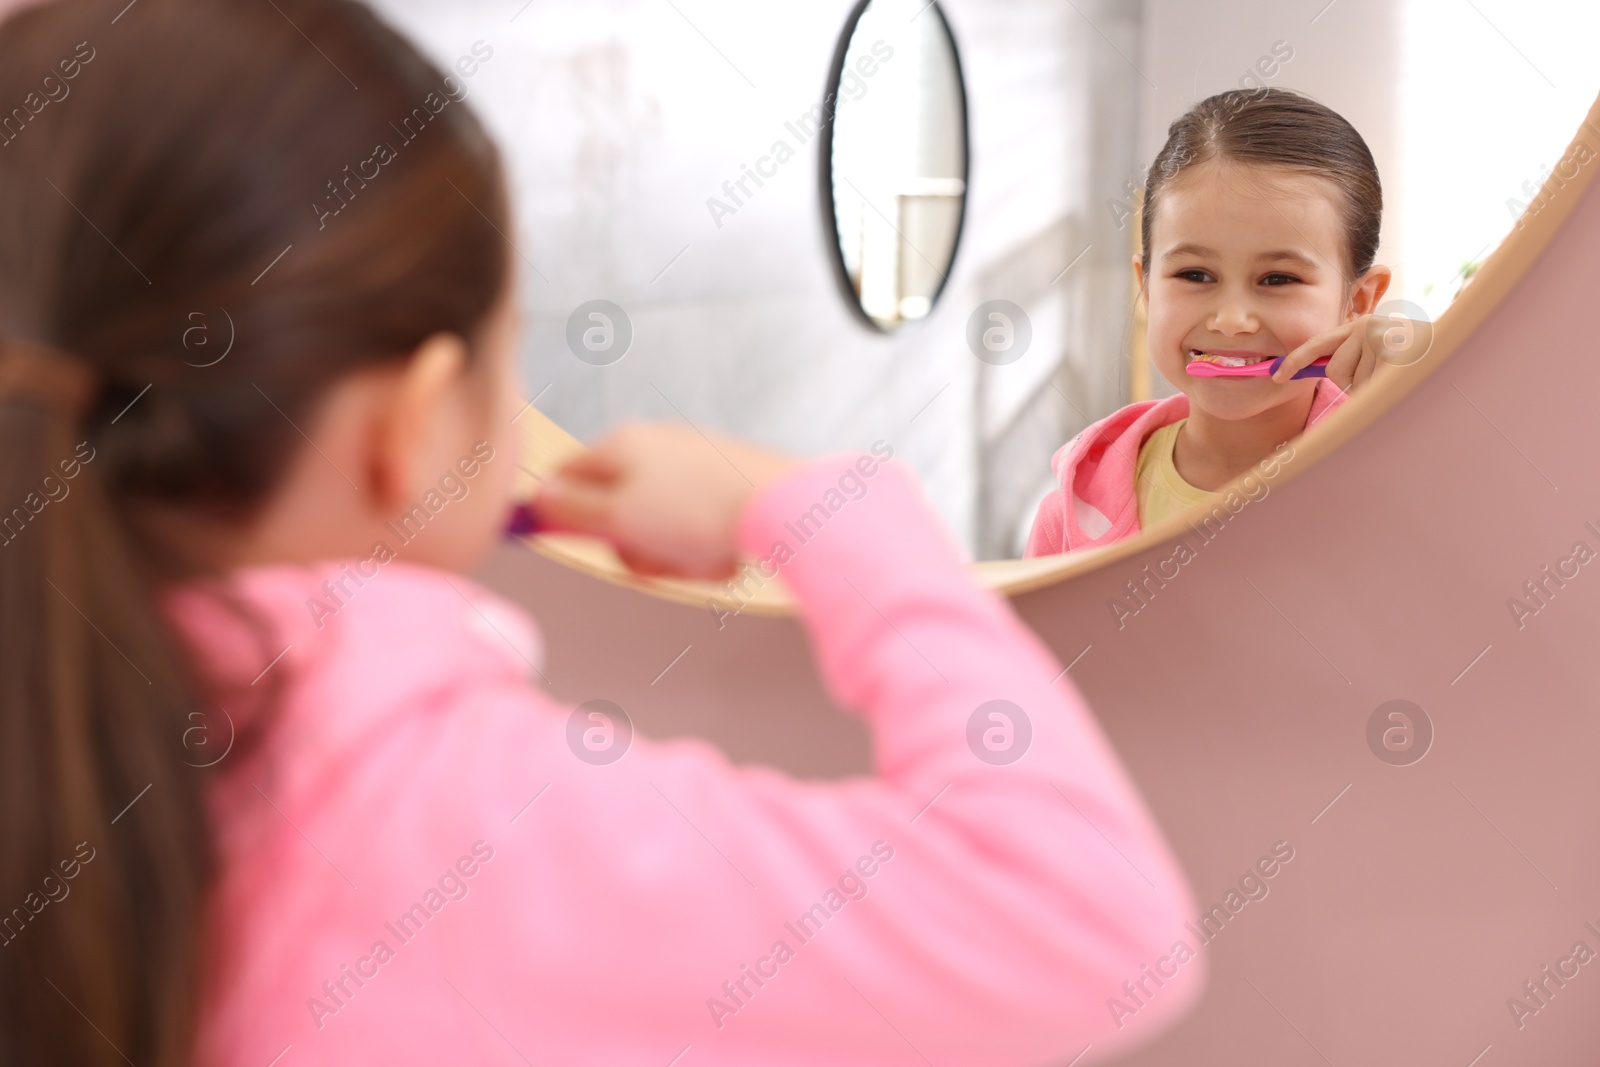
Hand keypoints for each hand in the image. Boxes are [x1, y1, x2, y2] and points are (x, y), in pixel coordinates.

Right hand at [530, 422, 794, 579]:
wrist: (783, 507)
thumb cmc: (699, 513)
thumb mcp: (620, 519)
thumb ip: (573, 510)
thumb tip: (538, 497)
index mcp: (622, 444)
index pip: (568, 475)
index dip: (561, 513)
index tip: (569, 541)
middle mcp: (656, 443)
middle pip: (616, 506)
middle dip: (632, 544)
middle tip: (654, 556)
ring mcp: (694, 461)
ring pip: (659, 524)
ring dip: (672, 553)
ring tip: (698, 557)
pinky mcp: (726, 482)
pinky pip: (697, 527)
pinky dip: (704, 548)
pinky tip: (725, 553)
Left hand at [1270, 313, 1427, 390]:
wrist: (1451, 350)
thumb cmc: (1409, 358)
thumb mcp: (1376, 353)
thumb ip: (1349, 358)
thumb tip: (1312, 371)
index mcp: (1358, 326)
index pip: (1318, 344)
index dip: (1295, 361)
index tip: (1276, 376)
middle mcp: (1367, 326)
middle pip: (1335, 371)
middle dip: (1352, 383)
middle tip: (1380, 374)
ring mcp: (1382, 337)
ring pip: (1355, 382)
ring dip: (1372, 388)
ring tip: (1394, 374)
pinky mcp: (1395, 352)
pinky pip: (1372, 386)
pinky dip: (1384, 391)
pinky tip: (1401, 377)